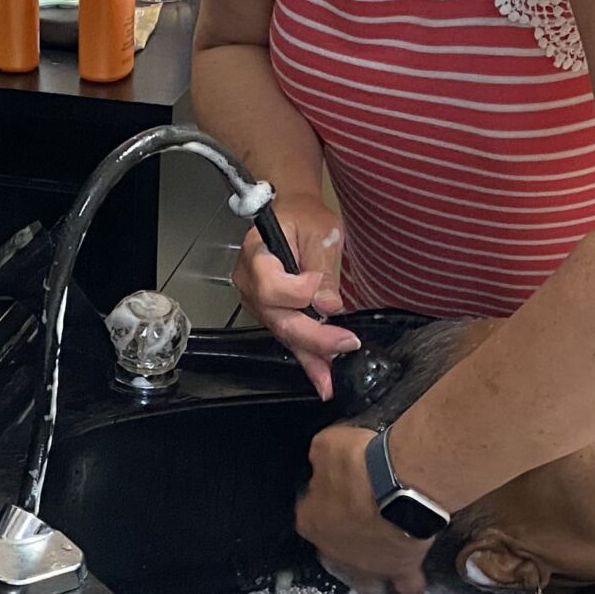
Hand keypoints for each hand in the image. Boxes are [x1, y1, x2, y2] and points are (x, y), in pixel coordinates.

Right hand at [232, 191, 360, 400]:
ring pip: (283, 333)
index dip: (298, 292)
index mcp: (256, 253)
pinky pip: (287, 336)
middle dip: (314, 338)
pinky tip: (321, 377)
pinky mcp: (269, 311)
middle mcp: (249, 280)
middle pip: (279, 319)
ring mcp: (255, 300)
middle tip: (346, 345)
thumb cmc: (303, 215)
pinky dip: (307, 357)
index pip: (271, 287)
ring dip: (311, 357)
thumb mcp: (321, 232)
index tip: (319, 283)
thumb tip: (327, 306)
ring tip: (330, 381)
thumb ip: (322, 269)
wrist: (291, 213)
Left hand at [297, 425, 432, 593]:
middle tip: (364, 510)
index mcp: (310, 520)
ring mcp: (365, 565)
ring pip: (365, 567)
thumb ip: (321, 458)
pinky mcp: (398, 570)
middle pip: (336, 541)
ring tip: (385, 543)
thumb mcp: (326, 445)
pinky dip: (406, 580)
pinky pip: (403, 583)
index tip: (340, 484)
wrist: (401, 486)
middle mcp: (332, 550)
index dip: (324, 497)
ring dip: (372, 557)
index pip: (309, 510)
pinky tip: (410, 575)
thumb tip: (322, 461)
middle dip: (346, 530)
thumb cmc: (359, 465)